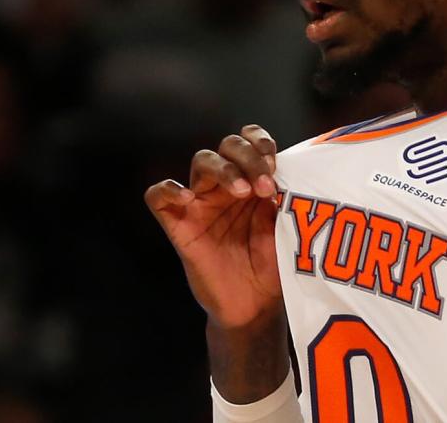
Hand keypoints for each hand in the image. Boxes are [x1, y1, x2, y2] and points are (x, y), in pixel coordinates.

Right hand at [145, 125, 282, 329]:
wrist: (255, 306)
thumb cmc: (272, 265)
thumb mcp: (285, 226)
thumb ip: (285, 197)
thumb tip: (290, 171)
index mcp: (253, 180)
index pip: (250, 140)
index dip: (260, 141)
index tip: (276, 162)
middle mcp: (225, 186)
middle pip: (228, 146)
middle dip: (248, 157)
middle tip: (265, 185)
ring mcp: (201, 203)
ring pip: (200, 161)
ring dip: (223, 168)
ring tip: (241, 191)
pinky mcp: (178, 225)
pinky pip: (156, 196)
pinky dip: (168, 190)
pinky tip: (187, 198)